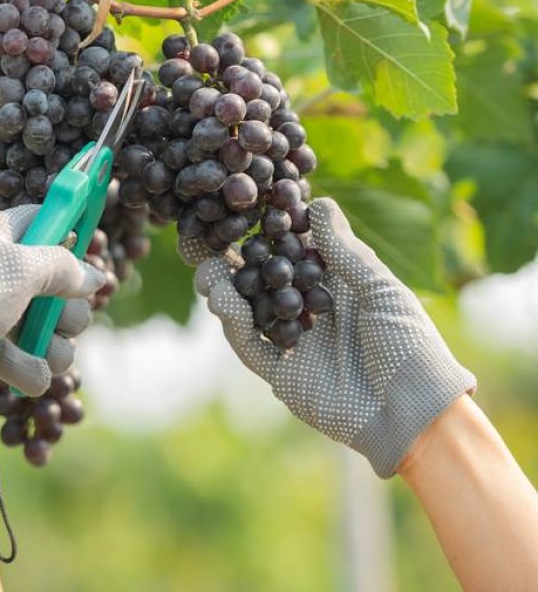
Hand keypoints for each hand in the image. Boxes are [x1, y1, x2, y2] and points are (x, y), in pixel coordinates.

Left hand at [0, 205, 104, 397]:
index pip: (39, 219)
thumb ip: (64, 267)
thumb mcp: (22, 269)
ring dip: (53, 344)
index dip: (67, 233)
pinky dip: (26, 366)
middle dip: (67, 309)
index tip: (87, 251)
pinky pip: (17, 354)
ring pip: (40, 325)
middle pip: (50, 283)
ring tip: (48, 354)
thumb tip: (95, 276)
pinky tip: (29, 375)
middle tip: (63, 321)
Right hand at [188, 198, 475, 477]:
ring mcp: (293, 342)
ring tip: (207, 271)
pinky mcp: (281, 373)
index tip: (242, 206)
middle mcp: (310, 310)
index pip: (293, 251)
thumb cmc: (413, 347)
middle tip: (202, 239)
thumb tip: (318, 203)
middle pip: (261, 278)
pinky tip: (224, 303)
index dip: (268, 231)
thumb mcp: (383, 291)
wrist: (417, 415)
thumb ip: (346, 252)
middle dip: (232, 259)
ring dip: (225, 288)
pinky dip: (234, 323)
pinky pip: (250, 345)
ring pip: (248, 309)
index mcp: (336, 286)